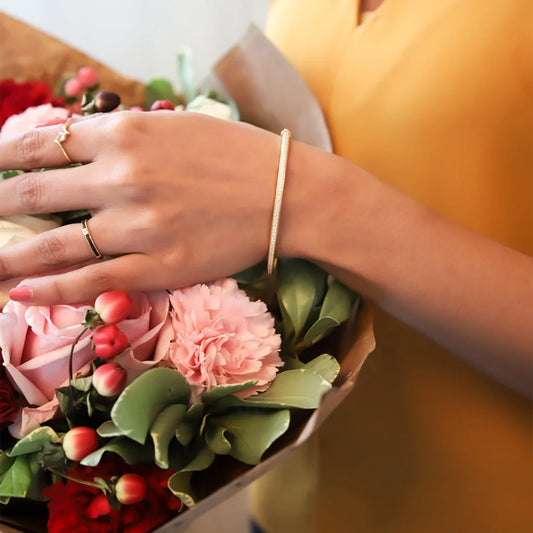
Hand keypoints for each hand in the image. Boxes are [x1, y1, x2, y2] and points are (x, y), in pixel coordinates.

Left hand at [0, 111, 282, 303]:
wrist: (287, 194)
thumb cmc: (239, 154)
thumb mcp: (176, 126)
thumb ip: (126, 135)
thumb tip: (84, 146)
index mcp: (126, 134)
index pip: (42, 144)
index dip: (5, 156)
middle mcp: (121, 179)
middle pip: (34, 193)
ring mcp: (137, 227)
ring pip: (53, 245)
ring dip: (11, 255)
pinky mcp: (158, 267)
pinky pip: (92, 280)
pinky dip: (52, 289)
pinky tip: (22, 291)